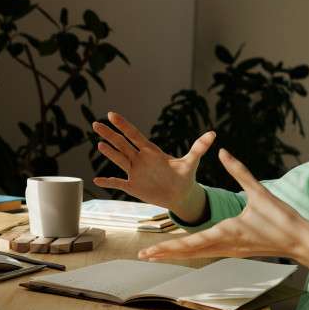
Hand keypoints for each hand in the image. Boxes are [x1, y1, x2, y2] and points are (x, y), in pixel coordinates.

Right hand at [92, 111, 214, 220]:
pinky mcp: (133, 187)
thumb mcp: (191, 162)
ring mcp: (135, 172)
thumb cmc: (185, 176)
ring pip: (119, 160)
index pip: (134, 135)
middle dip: (110, 134)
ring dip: (109, 153)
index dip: (123, 125)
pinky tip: (97, 180)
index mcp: (151, 151)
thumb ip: (198, 148)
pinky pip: (118, 183)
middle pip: (122, 144)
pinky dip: (108, 182)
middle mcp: (140, 159)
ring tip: (99, 144)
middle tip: (96, 124)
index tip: (111, 114)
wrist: (181, 195)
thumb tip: (213, 134)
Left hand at [137, 148, 308, 267]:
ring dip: (176, 254)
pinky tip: (184, 251)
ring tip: (156, 255)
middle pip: (188, 252)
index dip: (168, 246)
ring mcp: (229, 251)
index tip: (149, 251)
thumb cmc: (283, 219)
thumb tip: (223, 151)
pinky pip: (207, 252)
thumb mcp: (260, 192)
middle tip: (142, 256)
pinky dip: (192, 252)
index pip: (191, 242)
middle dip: (165, 254)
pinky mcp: (234, 250)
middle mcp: (224, 245)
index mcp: (226, 232)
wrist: (301, 243)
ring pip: (197, 254)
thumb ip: (239, 171)